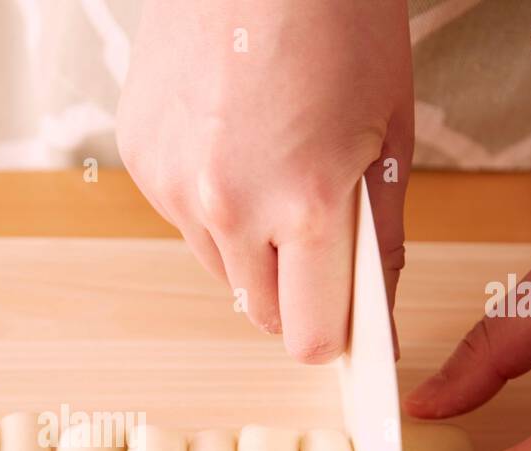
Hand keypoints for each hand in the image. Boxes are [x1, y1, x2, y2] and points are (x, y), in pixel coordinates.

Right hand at [116, 0, 412, 361]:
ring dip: (251, 247)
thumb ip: (380, 236)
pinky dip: (212, 203)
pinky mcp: (142, 159)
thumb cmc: (339, 19)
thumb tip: (376, 313)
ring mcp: (174, 184)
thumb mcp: (389, 130)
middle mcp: (228, 206)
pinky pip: (183, 218)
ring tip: (275, 170)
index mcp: (305, 201)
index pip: (309, 335)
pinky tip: (234, 141)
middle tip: (320, 236)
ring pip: (219, 267)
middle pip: (261, 312)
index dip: (334, 337)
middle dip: (296, 292)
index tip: (348, 330)